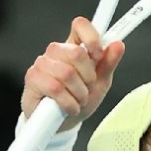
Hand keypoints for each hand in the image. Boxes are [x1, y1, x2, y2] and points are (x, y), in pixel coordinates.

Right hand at [22, 17, 125, 132]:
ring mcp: (42, 63)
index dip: (92, 37)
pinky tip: (69, 107)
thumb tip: (118, 45)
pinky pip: (55, 88)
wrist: (62, 124)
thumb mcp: (100, 83)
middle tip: (87, 88)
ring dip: (79, 93)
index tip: (98, 56)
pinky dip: (68, 102)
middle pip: (76, 53)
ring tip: (78, 100)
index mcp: (74, 47)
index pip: (80, 26)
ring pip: (67, 73)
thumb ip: (108, 64)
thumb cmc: (79, 100)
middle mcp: (56, 52)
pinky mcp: (32, 78)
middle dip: (88, 77)